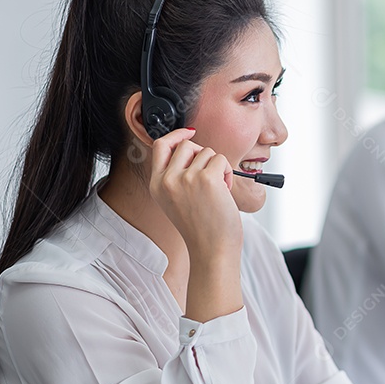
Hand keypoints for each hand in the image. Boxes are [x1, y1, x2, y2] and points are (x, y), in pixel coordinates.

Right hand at [148, 128, 242, 258]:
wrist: (212, 249)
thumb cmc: (201, 228)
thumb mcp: (176, 200)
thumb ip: (176, 175)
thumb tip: (190, 145)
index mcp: (157, 185)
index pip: (160, 146)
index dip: (176, 135)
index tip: (189, 134)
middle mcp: (167, 180)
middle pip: (186, 145)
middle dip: (203, 155)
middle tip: (210, 176)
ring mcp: (186, 178)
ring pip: (206, 152)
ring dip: (217, 167)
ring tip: (217, 190)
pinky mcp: (206, 178)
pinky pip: (220, 159)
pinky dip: (227, 172)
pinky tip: (225, 191)